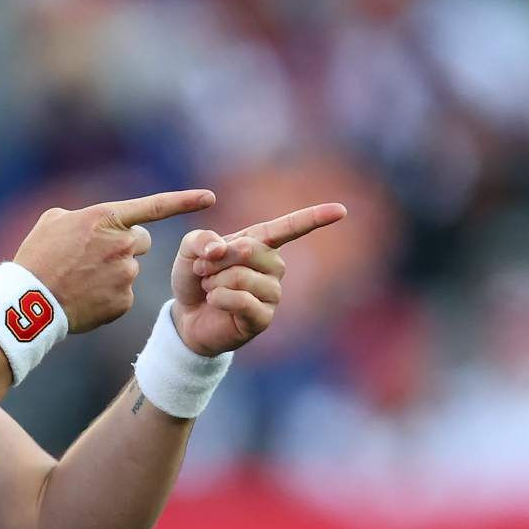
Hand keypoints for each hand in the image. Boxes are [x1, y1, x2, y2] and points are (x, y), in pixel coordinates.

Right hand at [15, 190, 215, 333]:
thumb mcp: (53, 221)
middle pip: (140, 242)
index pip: (156, 206)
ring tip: (80, 280)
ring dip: (112, 272)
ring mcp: (125, 275)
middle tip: (93, 257)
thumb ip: (83, 216)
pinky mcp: (123, 302)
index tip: (211, 197)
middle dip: (125, 246)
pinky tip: (85, 297)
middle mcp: (122, 245)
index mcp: (107, 218)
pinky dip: (107, 296)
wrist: (29, 302)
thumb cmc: (37, 256)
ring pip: (129, 270)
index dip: (185, 200)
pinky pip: (123, 295)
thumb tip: (95, 226)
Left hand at [170, 203, 346, 355]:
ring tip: (210, 288)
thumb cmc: (195, 279)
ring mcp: (272, 293)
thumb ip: (200, 240)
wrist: (187, 316)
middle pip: (250, 250)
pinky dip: (220, 298)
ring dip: (215, 281)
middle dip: (217, 259)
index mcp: (261, 244)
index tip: (341, 210)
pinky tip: (214, 302)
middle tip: (203, 270)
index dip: (314, 218)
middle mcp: (274, 267)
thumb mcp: (190, 251)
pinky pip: (242, 300)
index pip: (289, 228)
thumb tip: (220, 248)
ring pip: (243, 277)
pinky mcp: (264, 318)